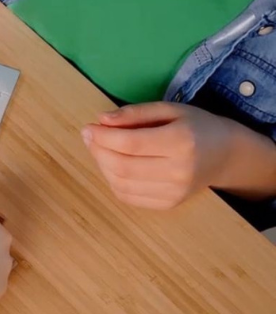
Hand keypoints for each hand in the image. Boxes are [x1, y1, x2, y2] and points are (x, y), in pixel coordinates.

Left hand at [82, 102, 275, 208]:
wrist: (225, 155)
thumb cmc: (195, 126)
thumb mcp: (170, 109)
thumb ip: (135, 113)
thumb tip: (101, 120)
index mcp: (181, 141)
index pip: (130, 143)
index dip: (103, 137)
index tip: (88, 128)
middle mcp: (179, 171)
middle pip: (123, 166)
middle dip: (98, 151)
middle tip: (90, 138)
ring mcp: (174, 192)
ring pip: (121, 183)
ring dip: (102, 166)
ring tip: (100, 150)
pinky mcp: (169, 204)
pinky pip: (128, 196)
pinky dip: (113, 181)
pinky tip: (113, 166)